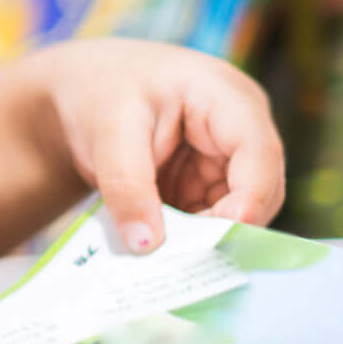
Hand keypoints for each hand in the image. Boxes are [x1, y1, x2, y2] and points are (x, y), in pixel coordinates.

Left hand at [23, 38, 284, 253]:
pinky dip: (190, 233)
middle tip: (178, 257)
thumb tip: (146, 245)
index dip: (247, 202)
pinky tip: (159, 240)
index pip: (259, 154)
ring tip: (160, 249)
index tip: (213, 242)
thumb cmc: (100, 93)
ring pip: (238, 210)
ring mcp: (229, 154)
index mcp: (227, 96)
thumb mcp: (108, 134)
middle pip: (259, 188)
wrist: (83, 87)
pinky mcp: (211, 178)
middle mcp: (241, 125)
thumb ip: (127, 188)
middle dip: (223, 226)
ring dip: (204, 235)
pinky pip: (213, 216)